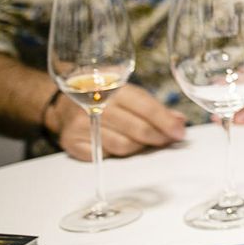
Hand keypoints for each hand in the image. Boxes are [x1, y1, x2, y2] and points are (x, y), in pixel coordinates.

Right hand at [54, 82, 185, 159]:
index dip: (165, 122)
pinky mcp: (72, 144)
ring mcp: (81, 126)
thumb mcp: (128, 93)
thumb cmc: (103, 96)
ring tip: (146, 142)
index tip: (180, 132)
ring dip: (139, 147)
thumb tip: (179, 121)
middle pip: (136, 129)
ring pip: (122, 146)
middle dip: (157, 137)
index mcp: (113, 88)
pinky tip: (122, 145)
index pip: (145, 107)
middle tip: (169, 140)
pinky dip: (118, 154)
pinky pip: (105, 156)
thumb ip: (153, 107)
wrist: (62, 103)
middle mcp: (95, 106)